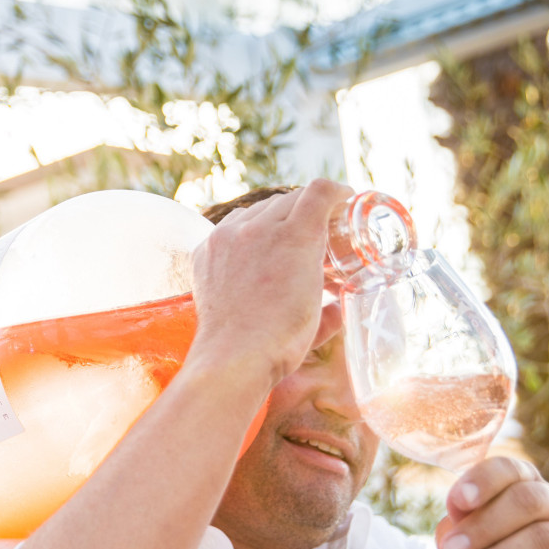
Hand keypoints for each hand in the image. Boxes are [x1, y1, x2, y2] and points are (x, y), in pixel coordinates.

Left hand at [189, 181, 349, 390]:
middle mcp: (258, 228)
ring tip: (282, 238)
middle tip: (317, 226)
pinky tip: (252, 251)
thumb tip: (338, 310)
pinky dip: (245, 234)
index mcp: (296, 237)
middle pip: (289, 199)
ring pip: (257, 210)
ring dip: (274, 218)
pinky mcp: (205, 250)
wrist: (234, 356)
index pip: (319, 192)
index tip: (343, 199)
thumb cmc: (281, 341)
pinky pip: (230, 228)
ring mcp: (227, 237)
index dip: (337, 192)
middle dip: (307, 208)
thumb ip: (334, 308)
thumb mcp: (320, 319)